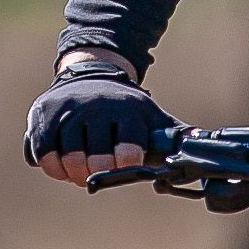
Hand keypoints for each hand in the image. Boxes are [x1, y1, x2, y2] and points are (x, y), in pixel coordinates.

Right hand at [24, 53, 175, 184]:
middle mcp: (98, 108)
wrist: (92, 73)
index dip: (125, 167)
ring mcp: (69, 110)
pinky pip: (44, 152)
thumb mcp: (153, 118)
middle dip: (98, 174)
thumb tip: (204, 147)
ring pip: (69, 158)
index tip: (123, 167)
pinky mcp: (44, 114)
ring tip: (80, 173)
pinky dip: (52, 167)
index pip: (128, 150)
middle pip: (96, 160)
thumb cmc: (127, 110)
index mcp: (128, 112)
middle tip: (97, 175)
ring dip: (75, 174)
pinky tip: (62, 167)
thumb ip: (176, 137)